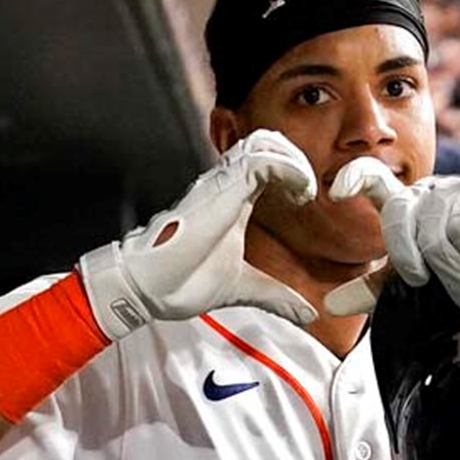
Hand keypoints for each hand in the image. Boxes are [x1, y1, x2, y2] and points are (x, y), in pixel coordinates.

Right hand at [80, 129, 318, 338]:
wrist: (151, 289)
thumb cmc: (184, 281)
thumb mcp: (245, 287)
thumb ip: (277, 296)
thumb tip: (307, 316)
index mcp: (232, 199)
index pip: (266, 162)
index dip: (292, 170)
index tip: (303, 200)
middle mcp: (227, 185)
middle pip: (267, 142)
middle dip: (295, 157)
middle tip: (306, 191)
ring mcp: (223, 184)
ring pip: (265, 142)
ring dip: (294, 160)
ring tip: (304, 189)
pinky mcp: (221, 189)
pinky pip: (262, 160)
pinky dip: (290, 169)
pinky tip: (300, 192)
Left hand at [325, 160, 459, 314]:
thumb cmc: (458, 274)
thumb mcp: (413, 280)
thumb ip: (374, 289)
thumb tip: (330, 305)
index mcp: (404, 206)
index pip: (372, 177)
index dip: (354, 178)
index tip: (336, 193)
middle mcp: (427, 191)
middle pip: (397, 213)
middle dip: (405, 257)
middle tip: (420, 284)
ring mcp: (457, 189)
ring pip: (434, 231)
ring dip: (449, 273)